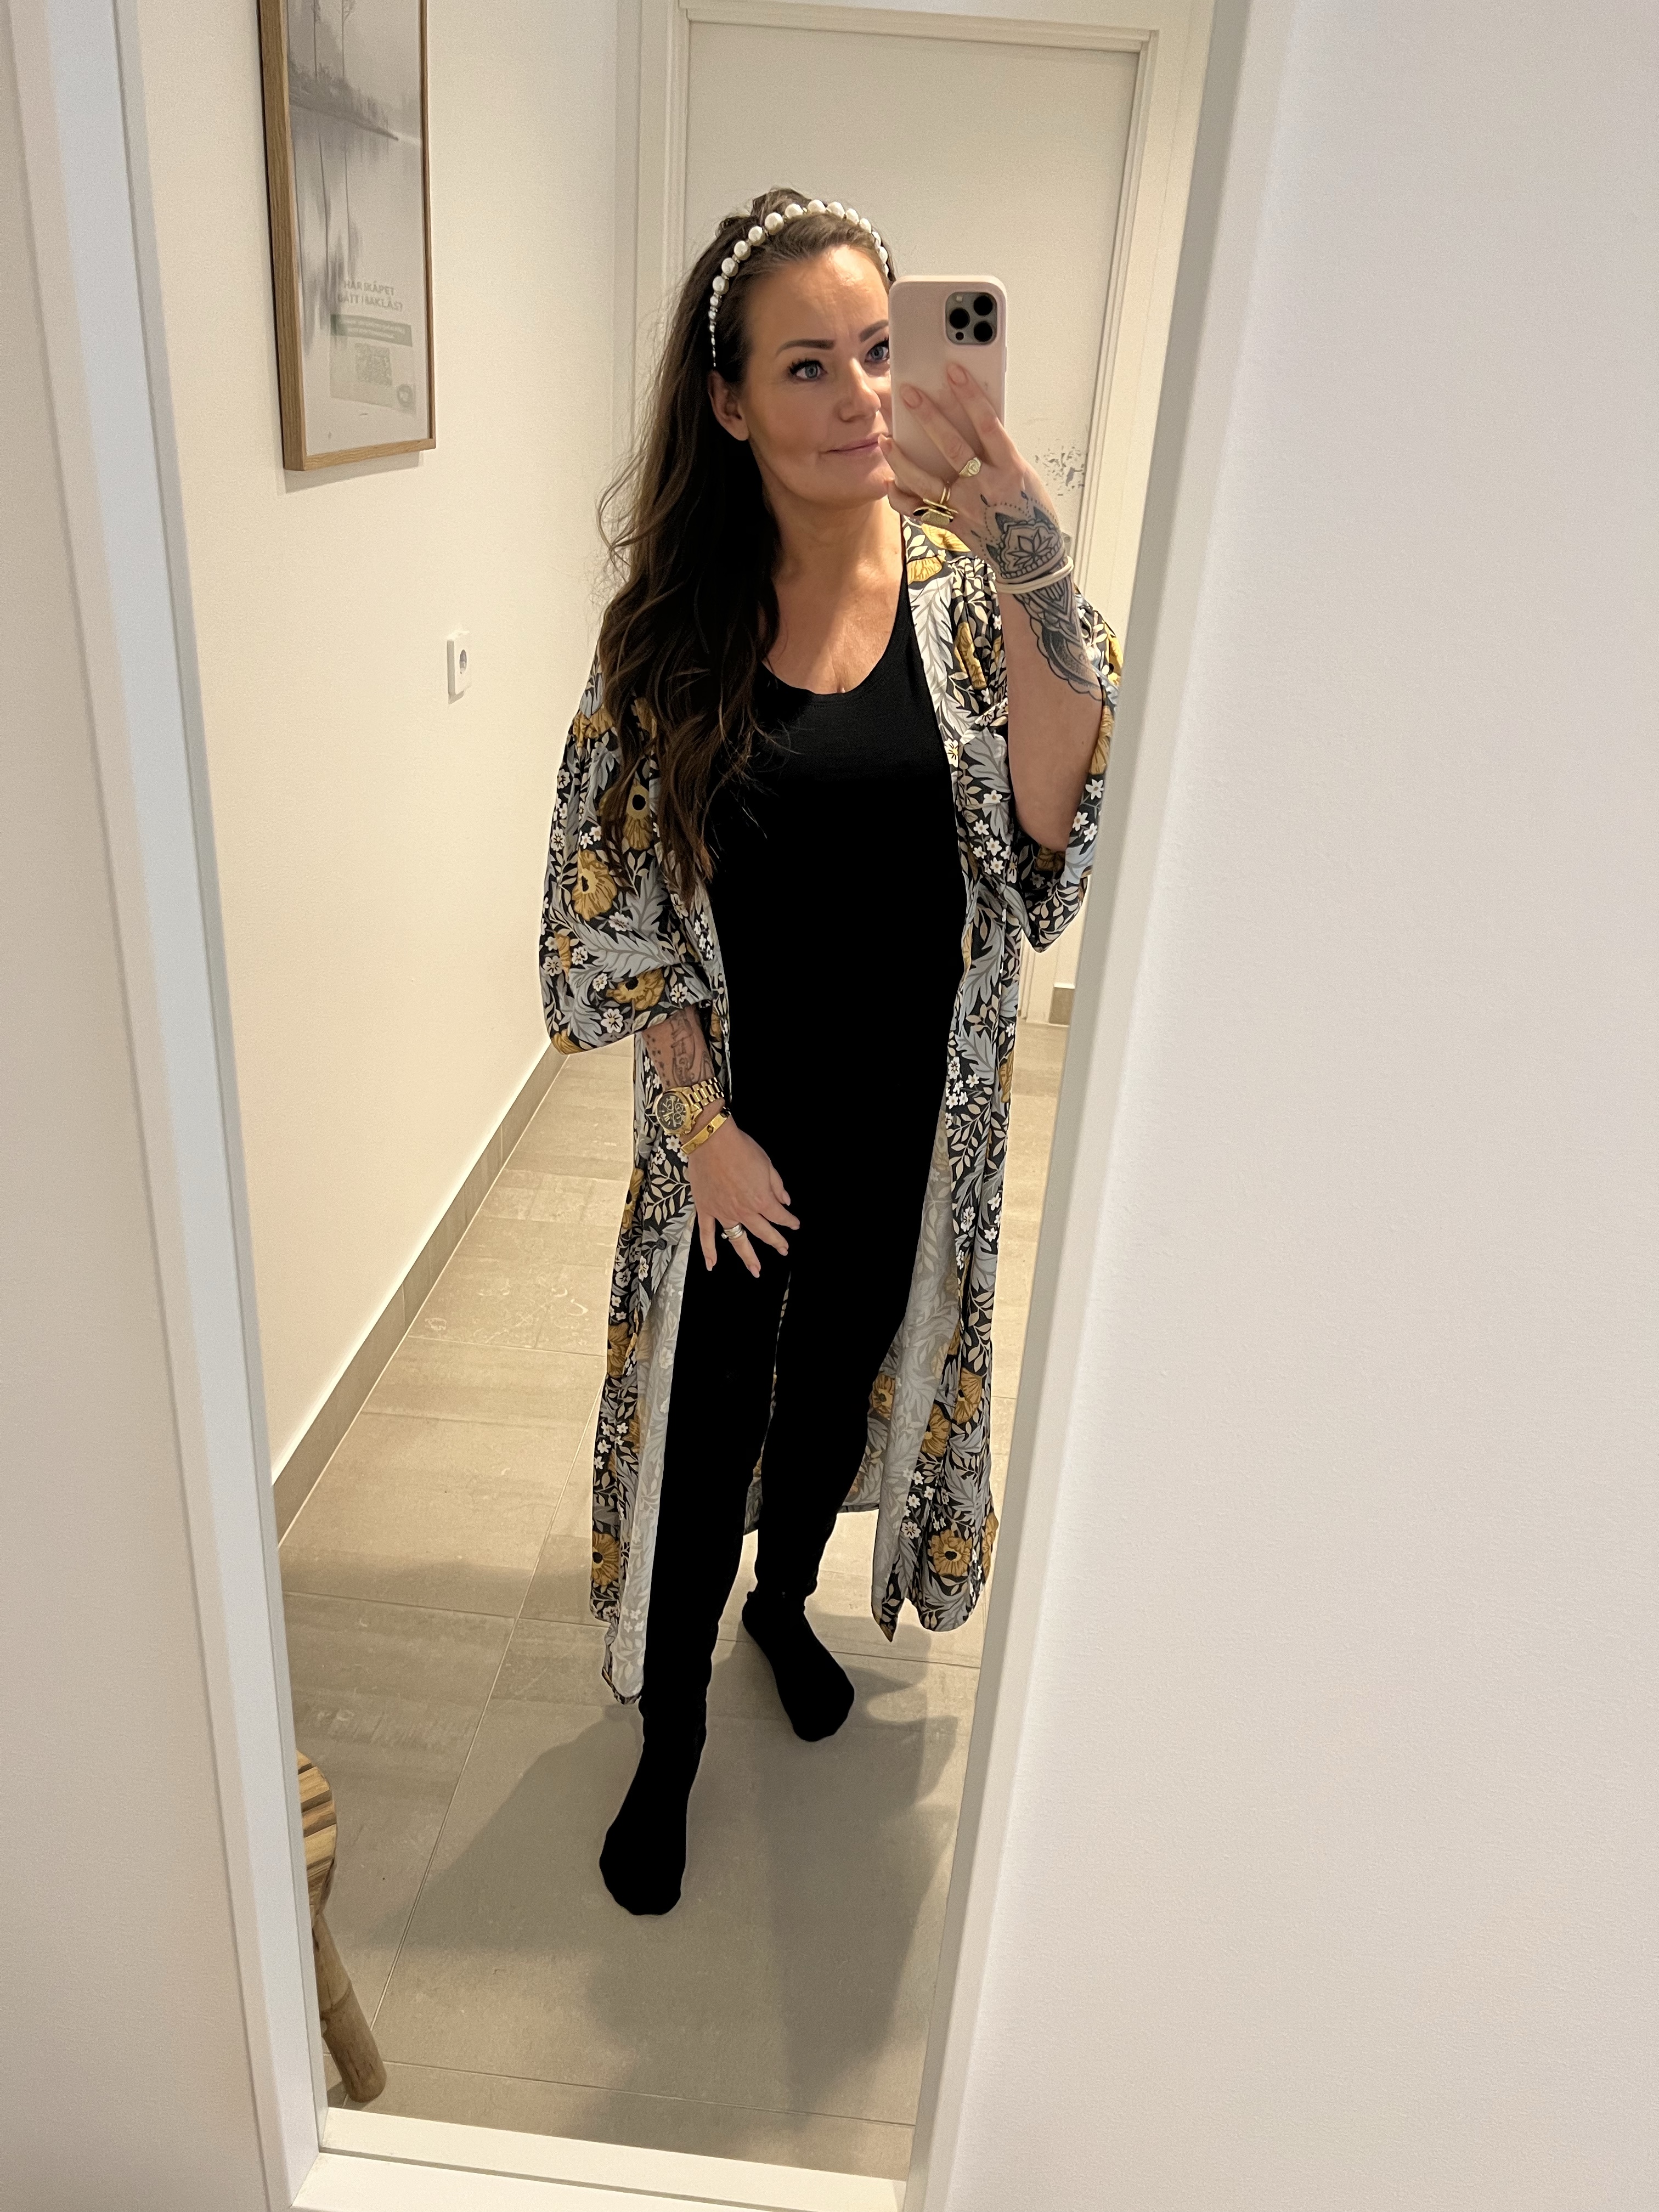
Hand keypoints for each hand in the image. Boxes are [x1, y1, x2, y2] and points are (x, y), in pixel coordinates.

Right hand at [688, 1116, 798, 1276]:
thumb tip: (785, 1201)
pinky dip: (709, 1251)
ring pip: (737, 1239)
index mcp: (762, 1200)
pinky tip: (712, 1264)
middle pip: (763, 1232)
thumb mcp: (767, 1164)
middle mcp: (744, 1211)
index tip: (794, 1225)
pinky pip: (706, 1235)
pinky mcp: (706, 1210)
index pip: (780, 1216)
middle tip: (783, 1250)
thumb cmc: (740, 1148)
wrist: (711, 1140)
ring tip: (756, 1270)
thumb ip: (777, 1186)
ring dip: (748, 1256)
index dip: (789, 1222)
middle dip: (776, 1242)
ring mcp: (723, 1213)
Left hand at [880, 363, 1069, 589]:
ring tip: (886, 440)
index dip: (970, 396)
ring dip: (902, 460)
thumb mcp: (1024, 475)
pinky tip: (889, 483)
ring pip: (927, 481)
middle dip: (928, 417)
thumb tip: (973, 424)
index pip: (988, 424)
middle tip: (908, 395)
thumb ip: (999, 452)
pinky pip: (920, 511)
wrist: (1031, 559)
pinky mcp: (952, 527)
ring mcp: (966, 509)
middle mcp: (985, 487)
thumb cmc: (1030, 512)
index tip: (954, 373)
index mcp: (1010, 469)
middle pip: (952, 447)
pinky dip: (901, 498)